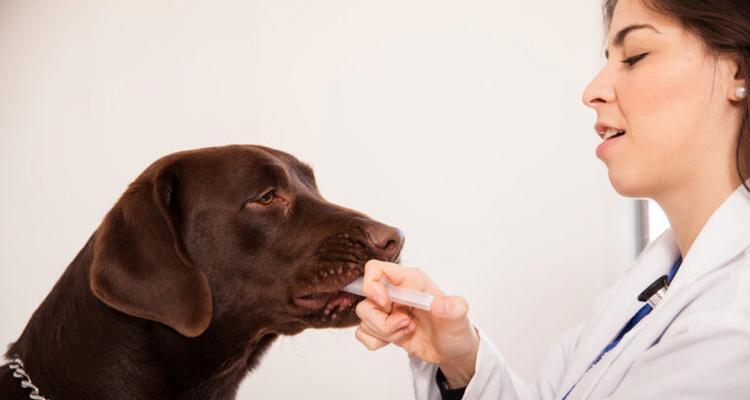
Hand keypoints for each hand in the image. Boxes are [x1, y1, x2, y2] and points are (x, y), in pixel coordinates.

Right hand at [354, 260, 479, 387]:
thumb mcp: (459, 318)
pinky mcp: (381, 326)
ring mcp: (386, 310)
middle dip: (383, 321)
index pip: (375, 269)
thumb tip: (440, 304)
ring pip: (364, 318)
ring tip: (407, 331)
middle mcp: (394, 292)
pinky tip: (397, 339)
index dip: (372, 286)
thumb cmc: (455, 329)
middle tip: (407, 324)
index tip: (385, 304)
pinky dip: (377, 341)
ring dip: (384, 332)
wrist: (451, 351)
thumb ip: (455, 308)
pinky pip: (362, 333)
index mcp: (409, 280)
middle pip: (366, 300)